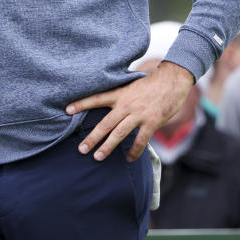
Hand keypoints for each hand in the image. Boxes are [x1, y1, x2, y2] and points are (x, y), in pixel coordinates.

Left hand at [65, 61, 193, 161]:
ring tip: (97, 157)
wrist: (172, 81)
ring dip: (107, 146)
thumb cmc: (151, 84)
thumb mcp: (131, 85)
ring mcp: (138, 114)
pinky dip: (134, 151)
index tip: (67, 110)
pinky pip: (140, 140)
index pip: (97, 98)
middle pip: (105, 123)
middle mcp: (126, 104)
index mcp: (120, 94)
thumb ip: (120, 95)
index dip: (81, 104)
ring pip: (119, 133)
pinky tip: (128, 159)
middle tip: (81, 149)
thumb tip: (107, 104)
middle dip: (92, 137)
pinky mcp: (151, 122)